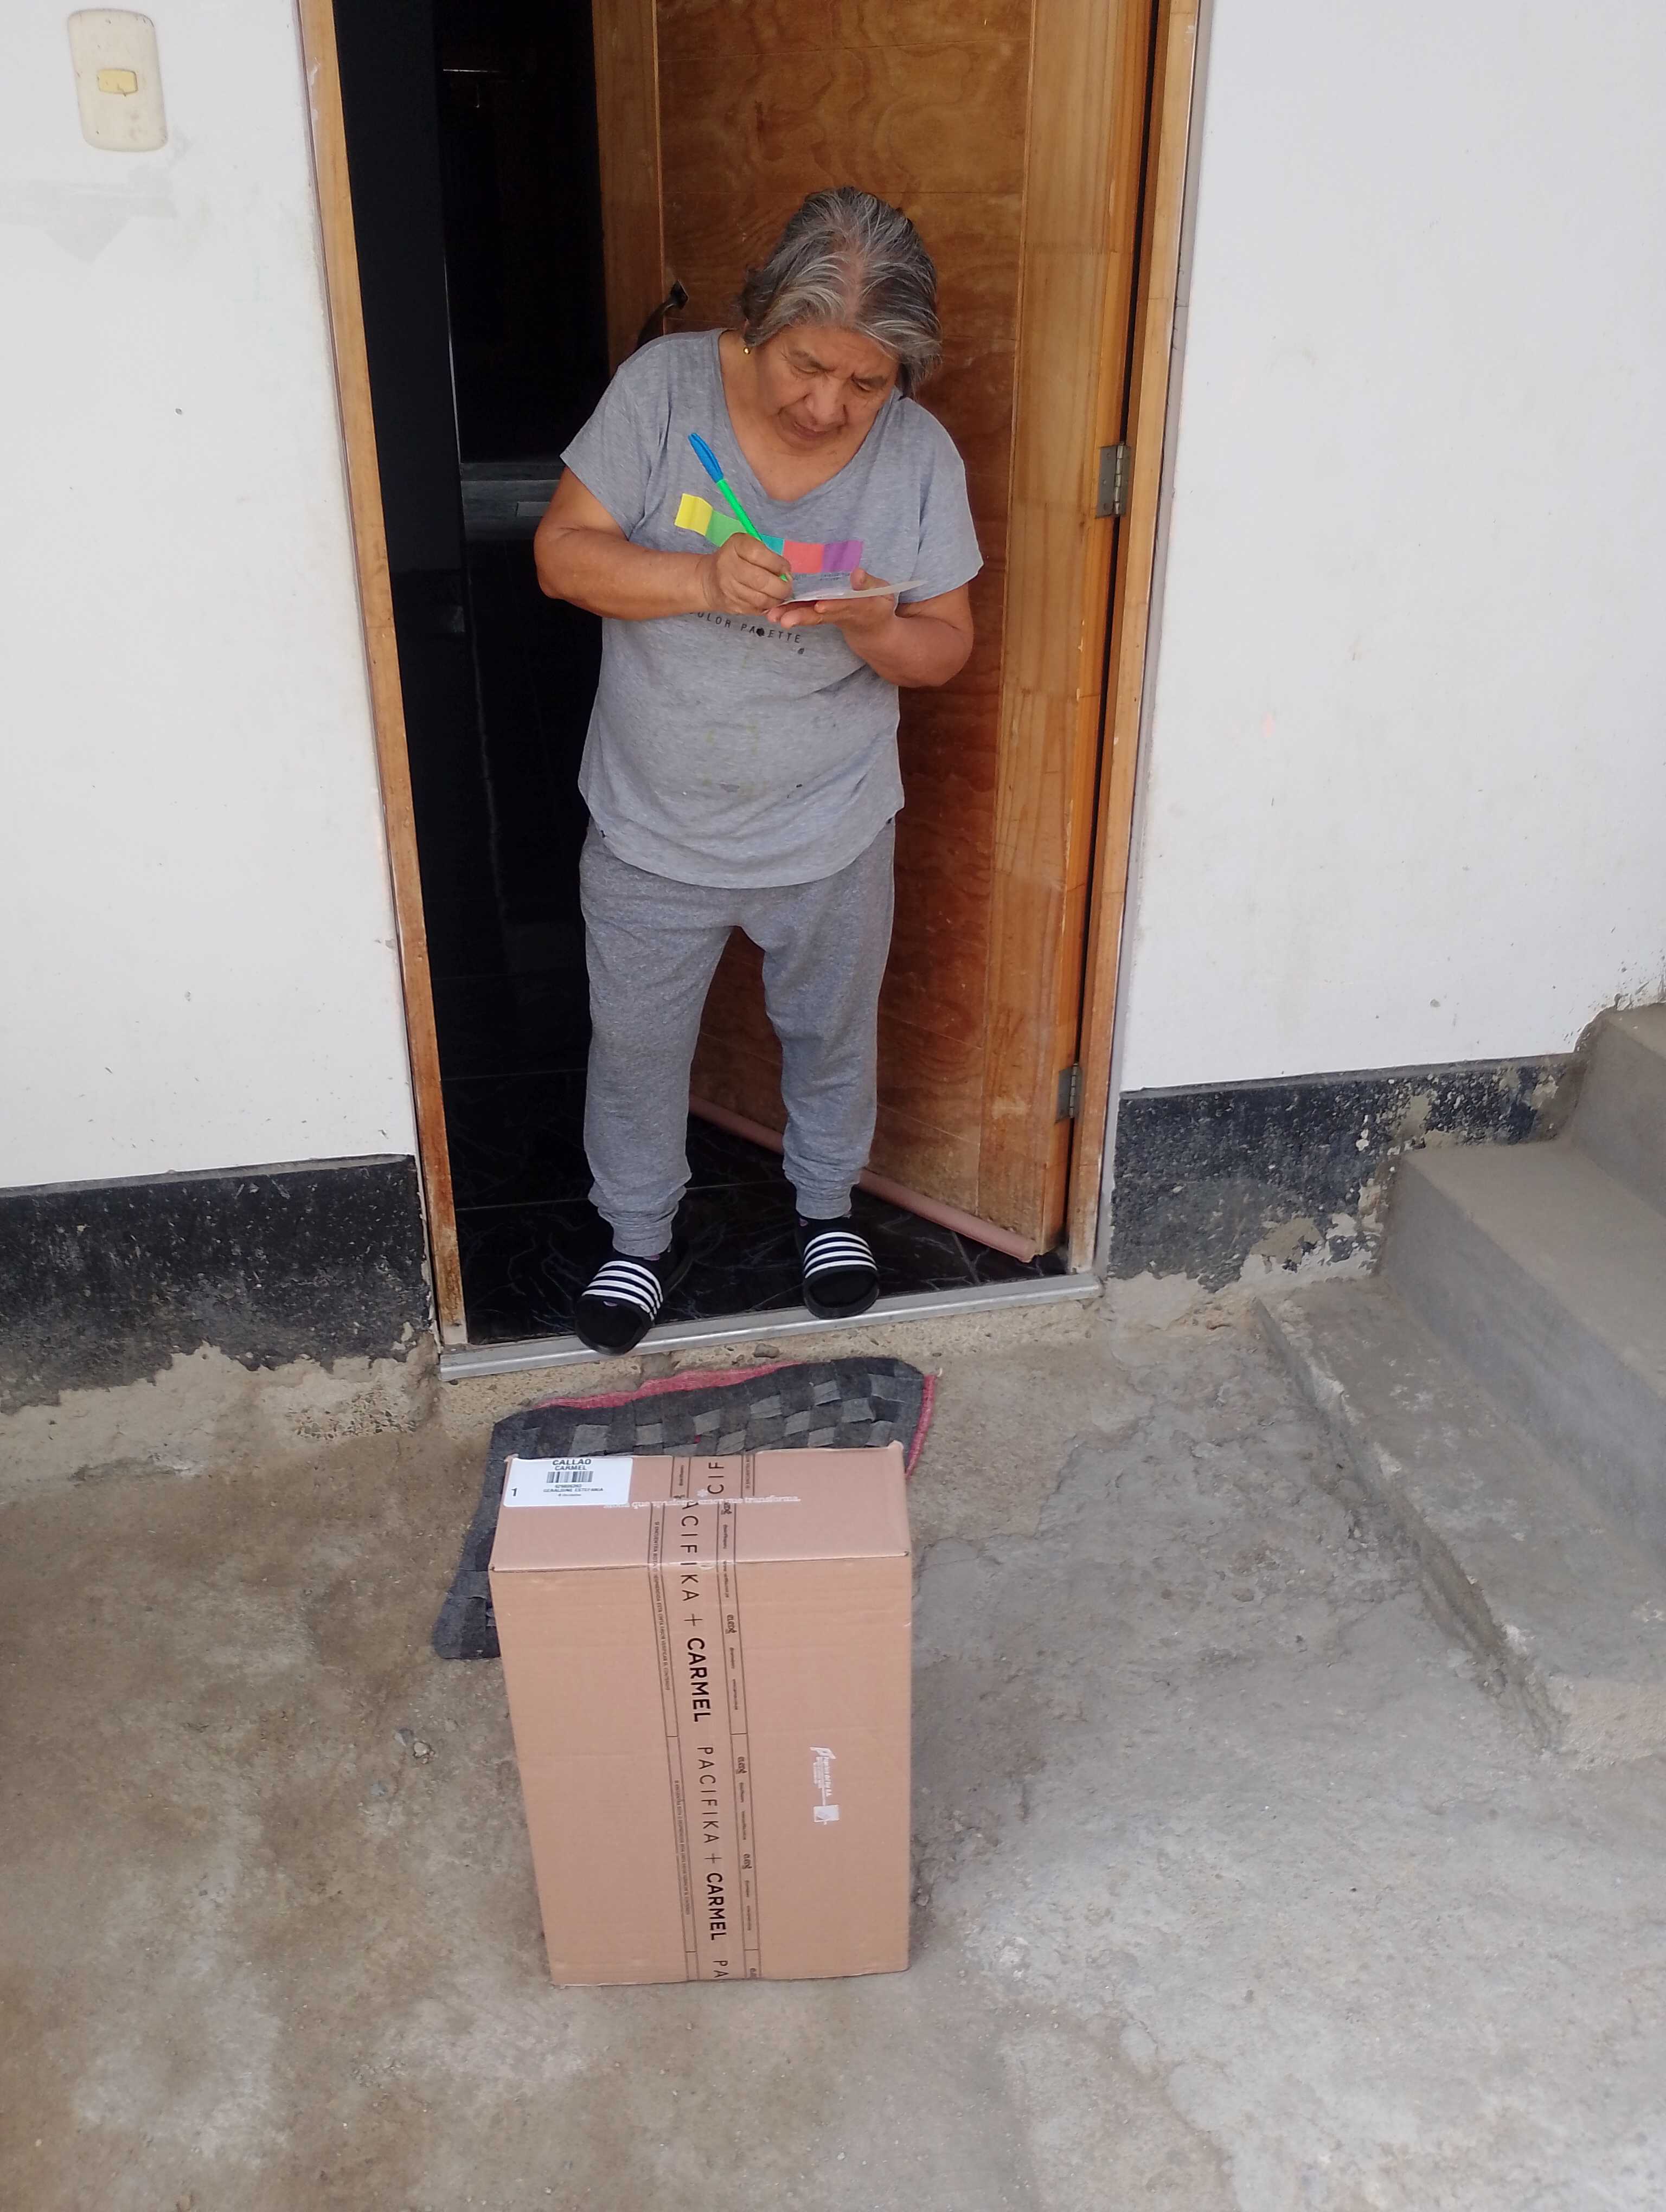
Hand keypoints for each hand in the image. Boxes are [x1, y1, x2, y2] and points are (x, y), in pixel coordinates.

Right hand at [699, 534, 791, 615]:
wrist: (709, 580)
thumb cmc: (735, 560)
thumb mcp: (746, 546)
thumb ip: (765, 554)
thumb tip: (786, 573)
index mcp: (735, 546)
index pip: (759, 555)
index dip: (778, 564)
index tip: (785, 569)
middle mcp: (728, 566)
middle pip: (761, 580)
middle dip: (781, 586)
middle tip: (788, 587)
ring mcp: (728, 588)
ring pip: (761, 599)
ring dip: (776, 599)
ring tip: (780, 595)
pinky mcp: (732, 605)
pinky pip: (756, 609)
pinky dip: (767, 606)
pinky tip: (769, 600)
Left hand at [768, 569, 898, 639]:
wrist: (872, 630)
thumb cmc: (878, 605)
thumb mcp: (882, 592)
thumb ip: (869, 584)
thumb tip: (857, 573)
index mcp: (858, 606)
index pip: (844, 605)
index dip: (833, 606)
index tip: (820, 607)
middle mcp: (840, 613)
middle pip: (820, 616)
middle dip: (802, 617)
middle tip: (784, 620)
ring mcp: (828, 615)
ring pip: (809, 616)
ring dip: (791, 616)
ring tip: (772, 617)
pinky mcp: (820, 615)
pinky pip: (804, 613)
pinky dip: (789, 612)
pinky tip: (771, 612)